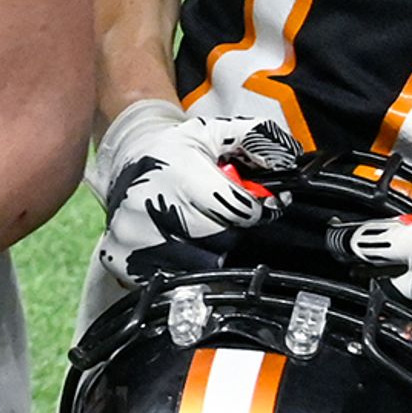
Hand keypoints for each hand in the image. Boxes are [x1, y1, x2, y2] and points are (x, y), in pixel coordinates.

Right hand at [93, 97, 281, 282]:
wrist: (128, 160)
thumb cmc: (174, 150)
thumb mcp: (217, 131)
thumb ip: (258, 139)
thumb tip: (289, 159)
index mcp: (177, 173)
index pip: (237, 210)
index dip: (255, 210)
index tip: (253, 206)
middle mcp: (150, 205)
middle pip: (223, 241)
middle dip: (232, 230)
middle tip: (222, 214)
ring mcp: (133, 237)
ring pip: (201, 267)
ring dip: (210, 253)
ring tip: (200, 229)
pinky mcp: (121, 260)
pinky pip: (173, 280)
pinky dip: (184, 269)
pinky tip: (179, 245)